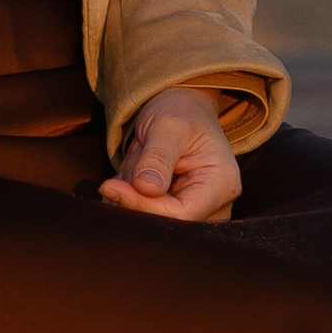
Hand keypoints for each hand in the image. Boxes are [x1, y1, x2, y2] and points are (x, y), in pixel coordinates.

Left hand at [100, 88, 243, 225]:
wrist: (182, 110)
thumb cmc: (181, 113)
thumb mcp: (167, 126)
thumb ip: (157, 157)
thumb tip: (146, 189)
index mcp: (222, 185)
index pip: (180, 214)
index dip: (142, 205)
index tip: (109, 186)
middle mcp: (214, 206)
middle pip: (164, 222)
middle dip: (135, 196)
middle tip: (129, 163)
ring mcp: (196, 212)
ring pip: (148, 219)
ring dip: (131, 191)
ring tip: (140, 159)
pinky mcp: (176, 213)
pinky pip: (141, 215)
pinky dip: (129, 195)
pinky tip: (136, 172)